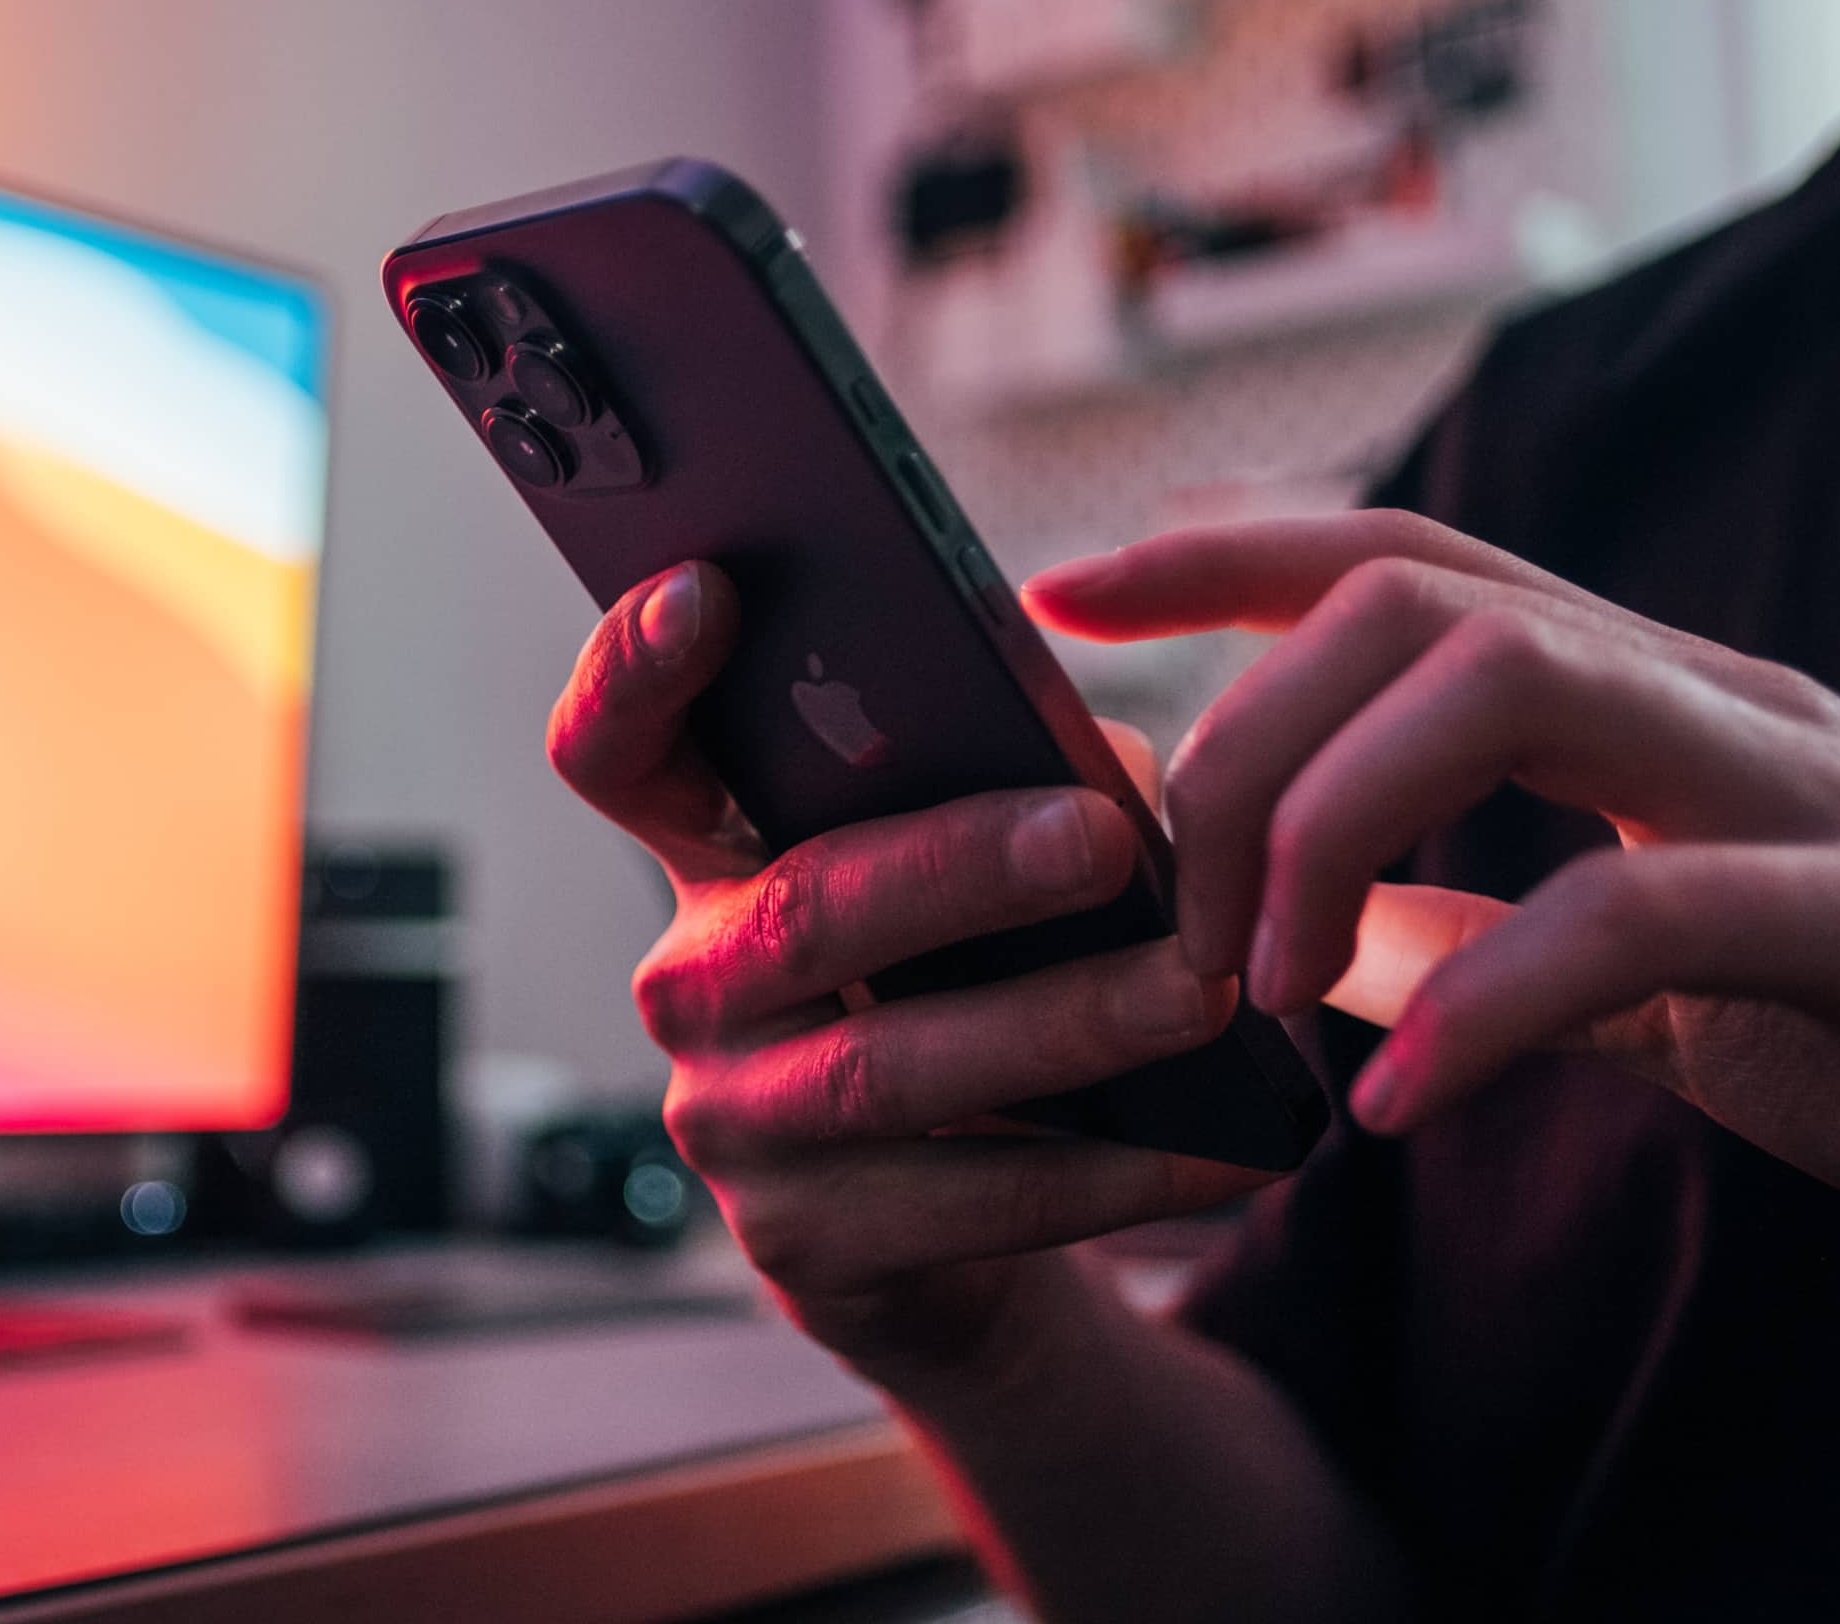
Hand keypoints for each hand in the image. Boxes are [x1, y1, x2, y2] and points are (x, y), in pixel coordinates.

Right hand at [550, 562, 1269, 1395]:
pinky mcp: (807, 1251)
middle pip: (800, 910)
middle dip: (957, 867)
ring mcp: (733, 1125)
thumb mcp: (966, 882)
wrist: (945, 1241)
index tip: (707, 588)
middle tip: (1099, 835)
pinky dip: (1109, 1174)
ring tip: (1196, 993)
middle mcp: (694, 985)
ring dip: (1061, 1025)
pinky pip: (967, 1205)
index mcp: (715, 857)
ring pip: (886, 1070)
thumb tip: (1110, 774)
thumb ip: (1010, 794)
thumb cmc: (966, 993)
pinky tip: (1222, 1148)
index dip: (636, 670)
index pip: (618, 752)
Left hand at [1027, 511, 1839, 1384]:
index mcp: (1657, 704)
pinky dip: (1494, 991)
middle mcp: (1720, 701)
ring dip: (1335, 817)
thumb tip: (1318, 945)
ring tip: (1264, 983)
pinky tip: (1405, 1092)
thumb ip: (1499, 943)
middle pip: (1417, 599)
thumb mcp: (1668, 988)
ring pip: (1517, 675)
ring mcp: (1816, 789)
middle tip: (1175, 918)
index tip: (1056, 581)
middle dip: (1243, 732)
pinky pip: (1659, 913)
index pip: (1407, 563)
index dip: (1221, 548)